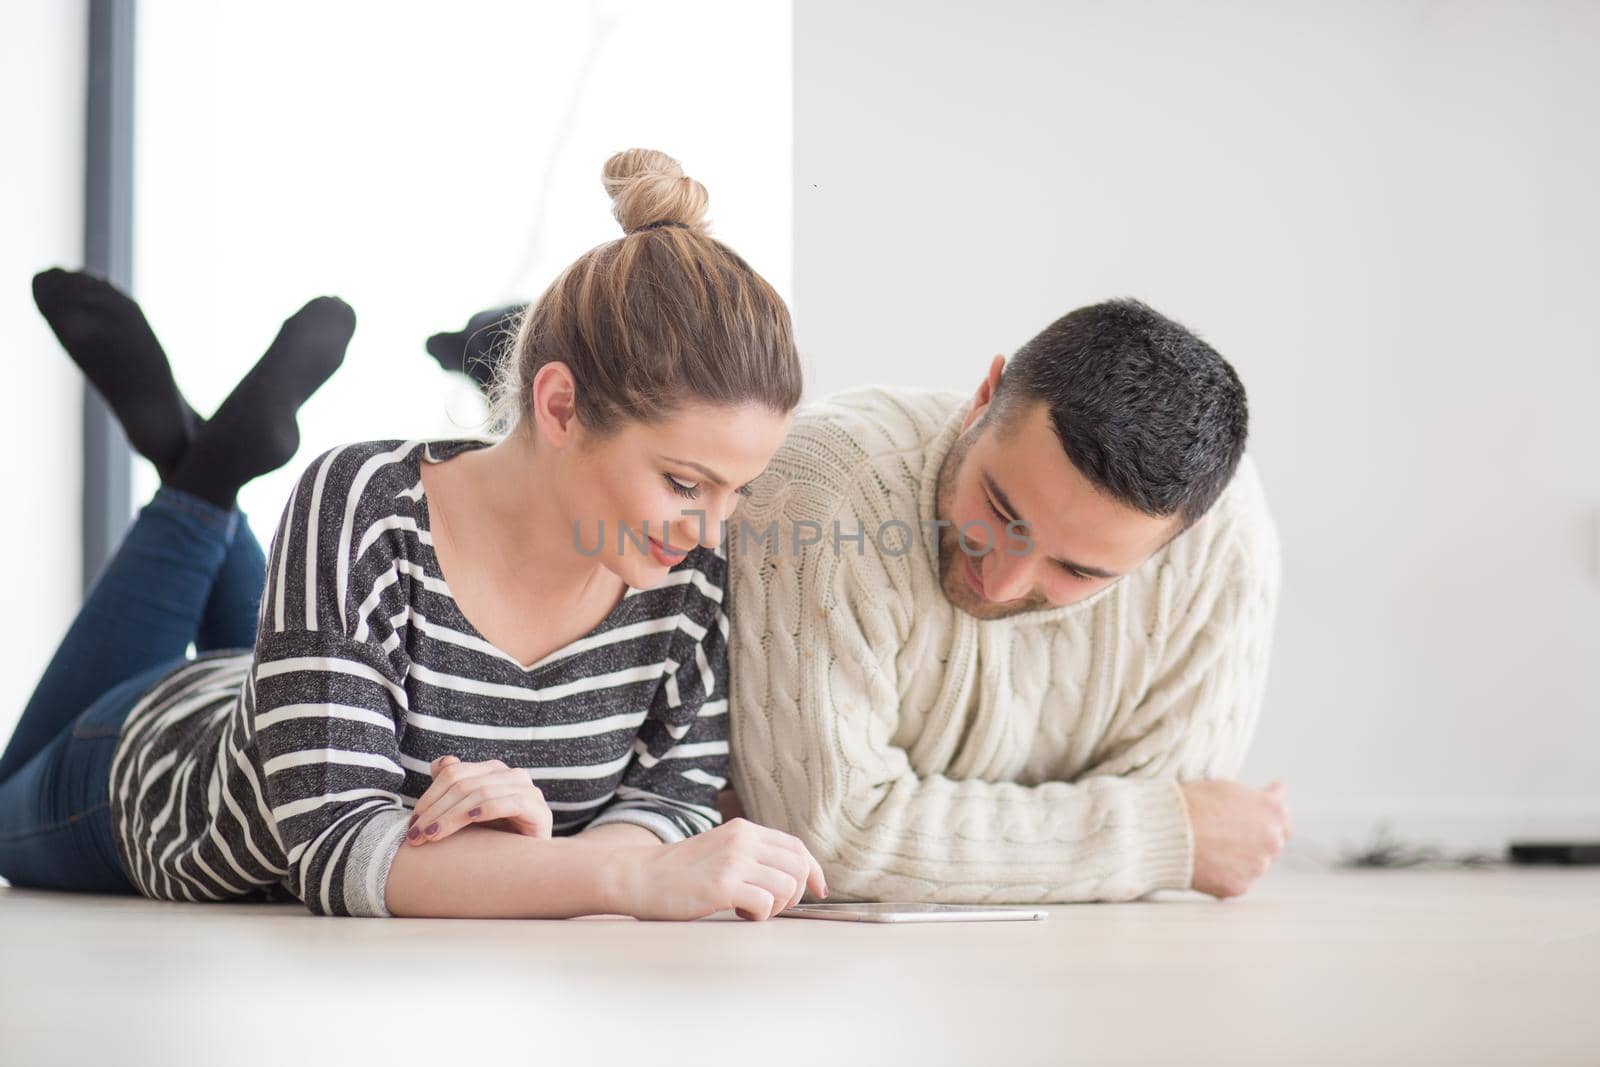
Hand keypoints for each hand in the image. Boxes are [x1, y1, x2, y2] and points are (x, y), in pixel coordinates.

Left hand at [407, 755, 552, 846]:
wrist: (530, 866)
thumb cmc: (496, 838)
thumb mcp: (468, 814)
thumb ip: (454, 787)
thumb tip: (440, 763)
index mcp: (493, 771)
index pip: (453, 773)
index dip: (428, 796)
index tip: (411, 824)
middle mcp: (512, 775)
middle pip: (463, 783)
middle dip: (435, 809)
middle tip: (415, 835)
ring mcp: (528, 790)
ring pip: (481, 792)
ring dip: (451, 815)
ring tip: (432, 836)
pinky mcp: (538, 809)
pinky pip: (509, 802)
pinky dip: (487, 808)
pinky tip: (470, 819)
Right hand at [613, 818, 828, 921]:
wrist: (637, 876)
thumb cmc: (678, 872)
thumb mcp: (720, 849)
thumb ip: (750, 855)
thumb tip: (790, 876)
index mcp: (744, 830)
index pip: (797, 847)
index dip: (814, 871)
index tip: (819, 890)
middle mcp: (743, 840)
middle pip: (798, 867)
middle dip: (794, 894)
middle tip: (769, 907)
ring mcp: (733, 861)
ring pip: (787, 887)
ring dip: (775, 907)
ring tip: (748, 910)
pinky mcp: (722, 885)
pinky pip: (766, 905)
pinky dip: (759, 916)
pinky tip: (737, 914)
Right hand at [1181, 779, 1291, 897]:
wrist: (1167, 830)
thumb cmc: (1194, 803)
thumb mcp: (1229, 788)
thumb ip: (1261, 794)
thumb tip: (1281, 787)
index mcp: (1274, 811)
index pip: (1283, 823)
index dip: (1261, 823)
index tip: (1244, 824)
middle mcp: (1273, 839)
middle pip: (1270, 846)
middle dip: (1251, 842)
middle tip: (1221, 835)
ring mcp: (1258, 865)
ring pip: (1253, 866)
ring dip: (1238, 860)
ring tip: (1208, 848)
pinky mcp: (1240, 886)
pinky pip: (1236, 882)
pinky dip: (1223, 876)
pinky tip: (1204, 862)